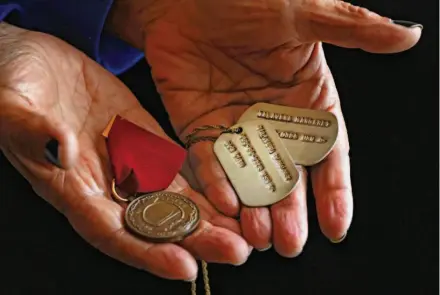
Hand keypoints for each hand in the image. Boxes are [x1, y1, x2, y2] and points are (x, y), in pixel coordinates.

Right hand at [0, 23, 250, 280]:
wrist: (31, 61)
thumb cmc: (11, 83)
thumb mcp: (10, 101)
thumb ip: (30, 128)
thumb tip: (60, 148)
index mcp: (70, 187)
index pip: (111, 230)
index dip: (146, 251)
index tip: (184, 265)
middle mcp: (105, 184)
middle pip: (153, 223)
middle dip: (195, 240)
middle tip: (236, 251)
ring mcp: (128, 162)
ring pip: (173, 199)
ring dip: (209, 217)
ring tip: (246, 231)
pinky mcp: (144, 139)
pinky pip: (177, 166)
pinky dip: (204, 182)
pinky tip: (232, 193)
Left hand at [111, 0, 421, 255]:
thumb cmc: (243, 0)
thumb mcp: (301, 13)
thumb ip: (351, 30)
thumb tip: (406, 36)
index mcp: (306, 98)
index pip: (327, 152)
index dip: (334, 189)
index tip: (335, 225)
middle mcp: (273, 120)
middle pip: (288, 175)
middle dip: (291, 210)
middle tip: (290, 242)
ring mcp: (236, 128)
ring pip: (250, 177)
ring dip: (255, 208)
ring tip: (259, 237)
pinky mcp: (202, 129)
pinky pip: (210, 162)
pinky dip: (218, 184)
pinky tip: (226, 205)